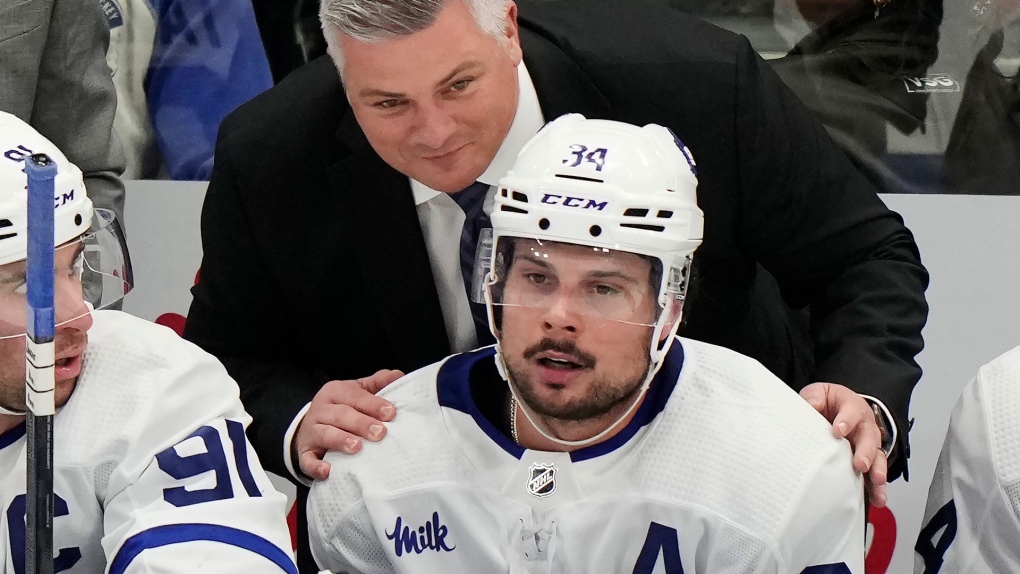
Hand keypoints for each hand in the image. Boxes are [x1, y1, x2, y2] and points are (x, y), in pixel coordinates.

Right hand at [292, 369, 402, 479]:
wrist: (310, 427)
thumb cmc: (340, 409)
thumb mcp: (356, 392)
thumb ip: (376, 384)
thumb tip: (397, 375)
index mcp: (334, 392)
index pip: (354, 396)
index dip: (373, 404)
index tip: (391, 413)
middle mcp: (320, 410)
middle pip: (341, 415)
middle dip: (361, 423)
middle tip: (380, 433)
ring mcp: (311, 432)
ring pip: (326, 434)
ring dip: (341, 441)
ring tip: (357, 447)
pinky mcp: (305, 453)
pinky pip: (308, 460)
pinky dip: (316, 466)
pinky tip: (328, 471)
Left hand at [800, 382, 887, 507]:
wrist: (839, 408)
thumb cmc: (829, 402)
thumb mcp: (819, 393)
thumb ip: (814, 398)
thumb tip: (809, 405)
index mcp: (852, 406)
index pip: (851, 411)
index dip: (846, 420)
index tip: (838, 430)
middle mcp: (864, 425)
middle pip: (868, 437)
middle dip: (865, 451)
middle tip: (860, 463)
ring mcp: (869, 443)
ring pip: (877, 456)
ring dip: (877, 470)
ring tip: (876, 481)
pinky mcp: (868, 459)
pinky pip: (875, 473)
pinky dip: (877, 487)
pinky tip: (878, 498)